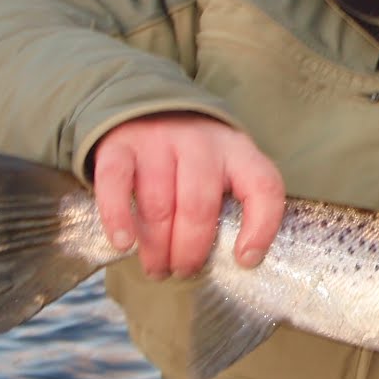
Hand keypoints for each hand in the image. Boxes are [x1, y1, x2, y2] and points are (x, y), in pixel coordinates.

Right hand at [90, 113, 285, 278]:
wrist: (148, 107)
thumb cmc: (195, 156)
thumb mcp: (229, 168)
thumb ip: (237, 204)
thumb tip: (239, 260)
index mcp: (237, 151)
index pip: (263, 186)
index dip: (260, 228)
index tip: (244, 260)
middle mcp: (200, 143)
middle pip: (198, 206)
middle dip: (190, 250)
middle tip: (183, 271)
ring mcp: (158, 141)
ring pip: (158, 205)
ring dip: (157, 247)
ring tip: (157, 268)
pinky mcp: (119, 146)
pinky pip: (116, 184)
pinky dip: (118, 218)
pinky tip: (124, 244)